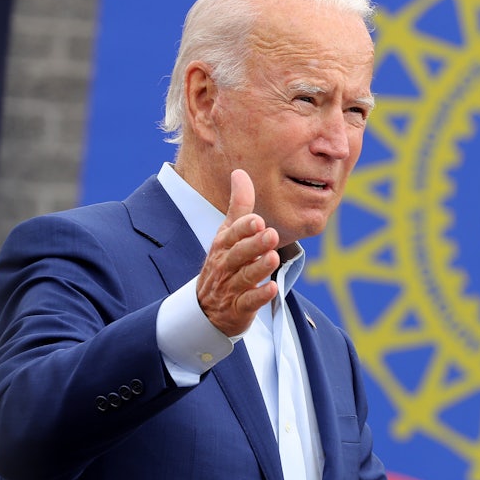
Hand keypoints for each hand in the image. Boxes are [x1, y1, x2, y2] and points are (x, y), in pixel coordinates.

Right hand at [196, 169, 279, 336]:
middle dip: (254, 244)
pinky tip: (273, 289)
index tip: (257, 220)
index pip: (232, 234)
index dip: (244, 227)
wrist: (205, 307)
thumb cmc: (223, 262)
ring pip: (244, 277)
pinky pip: (248, 302)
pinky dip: (259, 296)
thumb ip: (238, 205)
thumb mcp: (227, 233)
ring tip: (273, 257)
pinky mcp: (239, 307)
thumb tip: (239, 172)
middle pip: (239, 254)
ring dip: (258, 268)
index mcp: (224, 245)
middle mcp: (226, 264)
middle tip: (270, 234)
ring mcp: (231, 287)